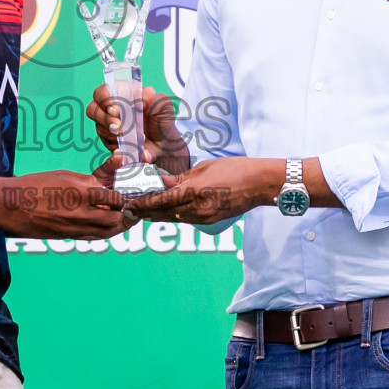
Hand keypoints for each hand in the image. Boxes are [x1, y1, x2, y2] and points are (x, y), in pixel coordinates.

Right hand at [0, 169, 132, 239]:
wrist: (12, 206)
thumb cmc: (36, 185)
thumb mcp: (65, 175)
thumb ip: (89, 180)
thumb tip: (106, 182)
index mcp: (81, 192)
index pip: (114, 198)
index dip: (122, 197)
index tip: (123, 194)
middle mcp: (80, 213)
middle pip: (114, 219)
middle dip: (123, 213)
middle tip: (126, 208)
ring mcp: (73, 227)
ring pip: (106, 232)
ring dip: (115, 225)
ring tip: (120, 218)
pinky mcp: (67, 236)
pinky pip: (92, 237)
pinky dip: (102, 232)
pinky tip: (103, 226)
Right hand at [85, 84, 188, 171]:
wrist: (165, 147)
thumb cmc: (162, 121)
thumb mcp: (163, 107)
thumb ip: (155, 98)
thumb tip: (145, 95)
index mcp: (121, 95)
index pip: (103, 91)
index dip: (104, 98)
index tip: (116, 109)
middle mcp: (111, 109)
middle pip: (92, 109)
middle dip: (104, 118)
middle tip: (118, 126)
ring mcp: (109, 126)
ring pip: (98, 127)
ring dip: (110, 132)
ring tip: (124, 136)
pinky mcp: (110, 142)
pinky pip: (106, 143)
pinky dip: (115, 144)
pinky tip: (127, 145)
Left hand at [126, 157, 281, 225]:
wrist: (260, 185)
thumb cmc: (234, 169)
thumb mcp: (203, 168)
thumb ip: (180, 178)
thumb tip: (160, 182)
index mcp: (194, 192)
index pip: (161, 201)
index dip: (143, 203)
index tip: (129, 203)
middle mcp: (197, 209)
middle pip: (163, 214)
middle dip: (145, 212)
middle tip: (129, 209)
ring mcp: (204, 217)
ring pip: (173, 219)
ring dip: (157, 215)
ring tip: (141, 211)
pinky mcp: (209, 220)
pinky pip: (185, 219)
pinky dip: (172, 216)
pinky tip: (163, 212)